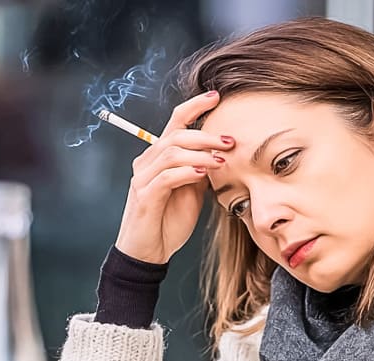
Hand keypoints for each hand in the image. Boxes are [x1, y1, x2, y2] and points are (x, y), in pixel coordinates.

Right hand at [114, 90, 233, 263]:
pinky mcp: (144, 196)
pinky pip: (166, 177)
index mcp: (160, 156)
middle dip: (205, 135)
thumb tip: (222, 154)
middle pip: (175, 135)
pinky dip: (187, 172)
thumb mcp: (192, 192)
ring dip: (200, 154)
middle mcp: (148, 162)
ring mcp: (143, 178)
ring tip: (221, 161)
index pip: (175, 122)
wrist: (148, 251)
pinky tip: (203, 175)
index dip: (194, 106)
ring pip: (171, 152)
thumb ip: (201, 170)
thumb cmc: (168, 221)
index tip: (216, 96)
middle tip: (230, 141)